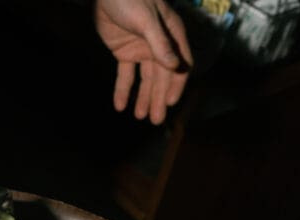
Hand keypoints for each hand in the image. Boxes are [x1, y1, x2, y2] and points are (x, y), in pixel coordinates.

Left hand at [93, 0, 192, 124]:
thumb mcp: (147, 20)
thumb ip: (159, 43)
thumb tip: (174, 66)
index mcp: (171, 36)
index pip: (178, 65)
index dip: (174, 85)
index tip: (168, 103)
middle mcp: (159, 45)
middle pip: (160, 77)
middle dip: (157, 98)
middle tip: (155, 120)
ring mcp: (141, 49)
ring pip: (144, 79)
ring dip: (143, 97)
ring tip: (140, 117)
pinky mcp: (123, 51)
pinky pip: (125, 74)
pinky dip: (123, 89)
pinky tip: (120, 106)